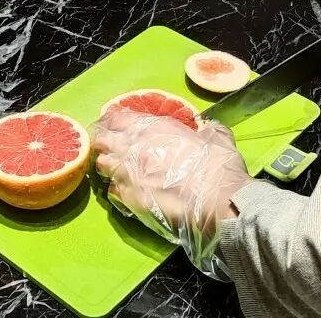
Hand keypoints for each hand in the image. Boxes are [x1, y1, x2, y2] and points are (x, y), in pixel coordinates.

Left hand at [91, 110, 253, 278]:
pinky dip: (116, 188)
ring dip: (107, 164)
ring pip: (102, 164)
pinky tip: (125, 190)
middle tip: (108, 144)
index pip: (118, 117)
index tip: (112, 122)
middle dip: (104, 140)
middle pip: (103, 139)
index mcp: (153, 128)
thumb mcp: (217, 138)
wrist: (217, 202)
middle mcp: (134, 147)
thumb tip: (208, 128)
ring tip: (114, 167)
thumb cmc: (218, 166)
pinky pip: (112, 190)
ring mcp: (129, 174)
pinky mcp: (129, 199)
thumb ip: (208, 129)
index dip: (113, 119)